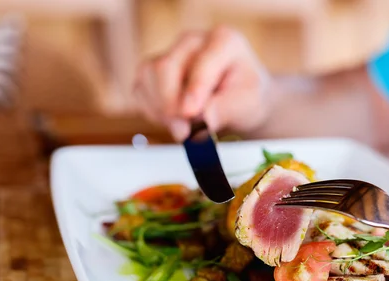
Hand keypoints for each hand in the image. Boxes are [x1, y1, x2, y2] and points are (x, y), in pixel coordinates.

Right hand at [133, 26, 271, 140]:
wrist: (239, 100)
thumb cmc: (245, 97)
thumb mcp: (248, 104)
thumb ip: (227, 109)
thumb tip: (204, 119)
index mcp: (223, 41)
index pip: (201, 62)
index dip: (194, 89)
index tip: (191, 114)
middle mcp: (193, 42)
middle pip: (165, 66)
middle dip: (171, 104)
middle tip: (185, 131)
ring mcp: (171, 54)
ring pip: (148, 76)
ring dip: (161, 109)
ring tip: (184, 128)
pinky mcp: (153, 72)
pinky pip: (140, 89)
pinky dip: (152, 111)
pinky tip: (173, 121)